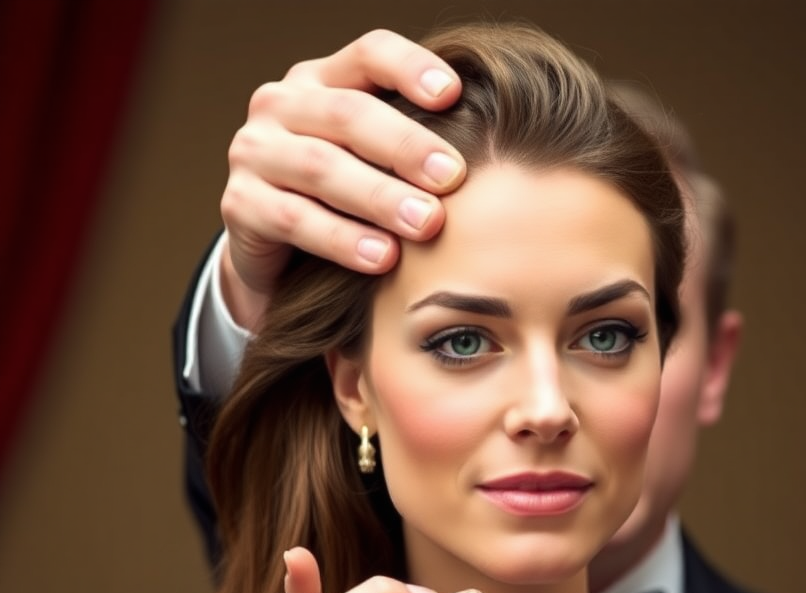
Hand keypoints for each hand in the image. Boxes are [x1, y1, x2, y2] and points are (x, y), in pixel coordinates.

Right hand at [220, 29, 466, 327]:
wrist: (279, 257)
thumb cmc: (347, 202)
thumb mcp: (376, 164)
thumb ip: (413, 150)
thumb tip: (497, 150)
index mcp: (323, 81)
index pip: (369, 54)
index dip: (410, 68)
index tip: (455, 93)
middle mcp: (282, 106)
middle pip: (348, 114)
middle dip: (405, 146)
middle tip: (453, 177)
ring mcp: (255, 153)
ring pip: (322, 168)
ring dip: (379, 197)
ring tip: (427, 224)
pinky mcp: (240, 206)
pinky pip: (295, 219)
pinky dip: (342, 240)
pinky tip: (381, 258)